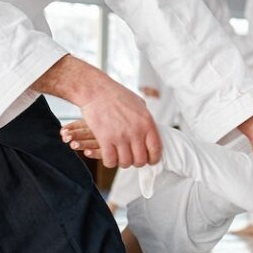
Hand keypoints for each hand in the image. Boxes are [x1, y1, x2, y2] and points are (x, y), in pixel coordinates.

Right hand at [35, 54, 160, 167]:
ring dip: (121, 162)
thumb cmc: (116, 94)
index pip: (156, 150)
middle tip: (130, 157)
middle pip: (140, 160)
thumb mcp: (139, 103)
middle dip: (135, 162)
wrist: (96, 90)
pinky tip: (108, 155)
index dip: (153, 159)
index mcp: (147, 122)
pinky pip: (110, 161)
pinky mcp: (105, 139)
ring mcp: (121, 136)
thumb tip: (150, 130)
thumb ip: (145, 118)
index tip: (148, 160)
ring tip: (118, 156)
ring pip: (125, 163)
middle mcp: (136, 131)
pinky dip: (109, 162)